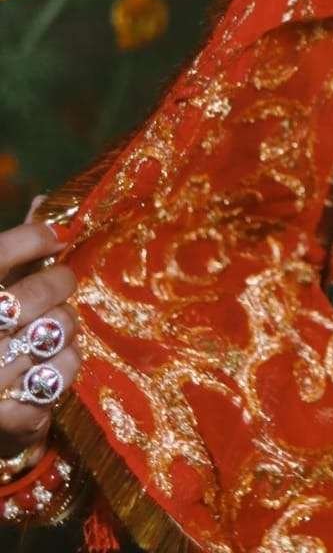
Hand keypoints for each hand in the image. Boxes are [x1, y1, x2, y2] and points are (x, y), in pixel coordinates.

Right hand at [0, 195, 81, 462]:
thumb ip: (11, 255)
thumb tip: (43, 202)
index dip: (33, 238)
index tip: (57, 236)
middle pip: (38, 294)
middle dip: (58, 286)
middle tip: (59, 286)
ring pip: (57, 337)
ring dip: (66, 333)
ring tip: (51, 333)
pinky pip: (55, 386)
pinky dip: (60, 376)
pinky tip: (45, 373)